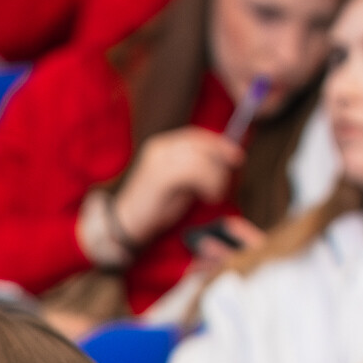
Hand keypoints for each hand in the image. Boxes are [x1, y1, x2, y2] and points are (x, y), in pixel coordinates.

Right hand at [113, 129, 244, 251]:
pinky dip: (210, 183)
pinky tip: (209, 196)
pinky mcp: (160, 176)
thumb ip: (197, 166)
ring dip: (216, 177)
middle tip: (225, 184)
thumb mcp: (180, 182)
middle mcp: (159, 148)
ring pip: (201, 159)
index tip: (236, 158)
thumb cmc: (155, 207)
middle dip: (221, 162)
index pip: (196, 136)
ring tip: (215, 194)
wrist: (126, 226)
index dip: (219, 144)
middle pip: (202, 145)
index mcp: (162, 146)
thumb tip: (227, 156)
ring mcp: (158, 160)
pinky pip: (196, 171)